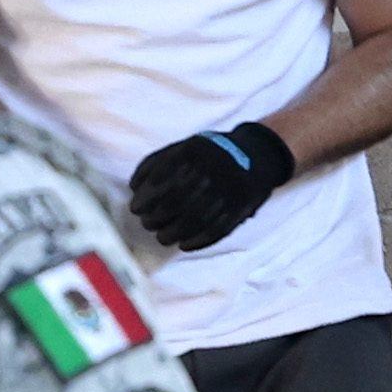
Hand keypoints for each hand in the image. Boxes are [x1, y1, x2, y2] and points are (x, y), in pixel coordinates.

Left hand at [123, 121, 297, 253]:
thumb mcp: (186, 146)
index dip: (146, 197)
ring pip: (196, 218)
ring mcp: (227, 190)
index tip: (135, 209)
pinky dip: (198, 241)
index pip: (162, 178)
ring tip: (163, 238)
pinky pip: (217, 230)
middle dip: (157, 218)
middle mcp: (210, 170)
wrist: (257, 155)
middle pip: (176, 201)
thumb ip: (159, 161)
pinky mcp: (240, 208)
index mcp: (193, 151)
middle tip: (148, 225)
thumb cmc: (210, 154)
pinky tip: (184, 246)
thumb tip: (135, 186)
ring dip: (174, 233)